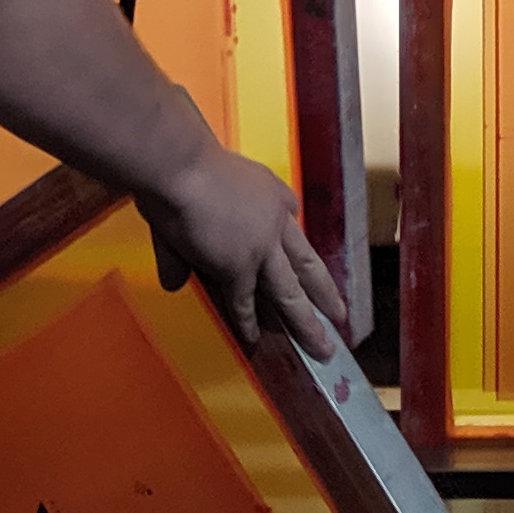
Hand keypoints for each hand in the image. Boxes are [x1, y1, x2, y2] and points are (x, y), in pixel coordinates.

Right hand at [144, 141, 349, 354]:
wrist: (181, 164)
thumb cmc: (185, 166)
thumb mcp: (199, 195)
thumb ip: (187, 243)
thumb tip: (173, 283)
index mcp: (273, 195)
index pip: (291, 229)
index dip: (296, 251)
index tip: (305, 268)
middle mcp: (276, 222)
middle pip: (307, 266)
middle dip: (324, 294)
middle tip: (340, 316)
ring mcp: (262, 248)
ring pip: (290, 294)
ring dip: (306, 324)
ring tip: (321, 347)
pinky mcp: (239, 267)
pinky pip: (244, 303)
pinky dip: (248, 324)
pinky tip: (254, 341)